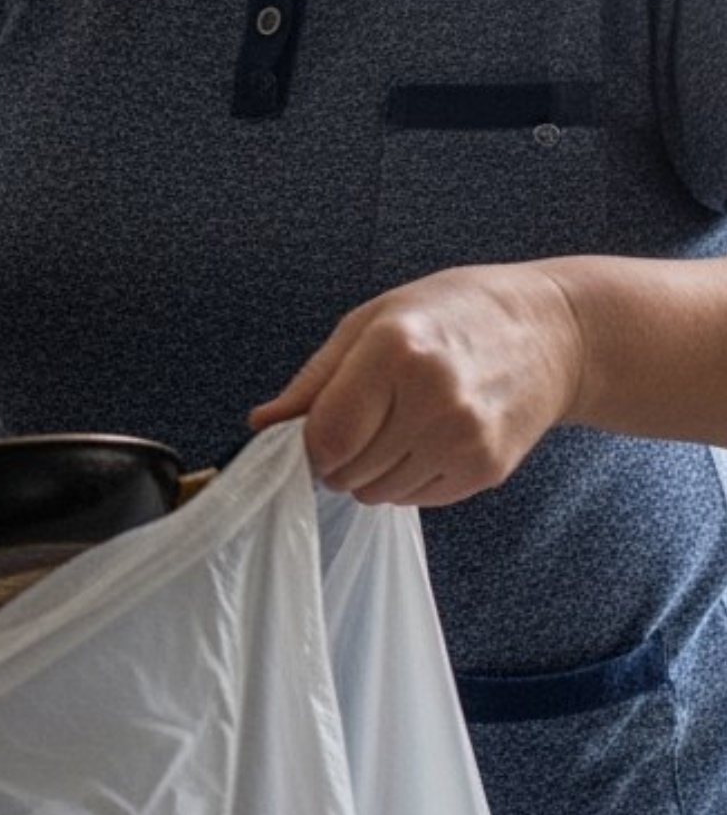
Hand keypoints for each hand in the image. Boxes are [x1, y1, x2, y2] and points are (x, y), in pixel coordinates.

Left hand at [248, 264, 586, 506]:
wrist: (552, 334)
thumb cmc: (452, 315)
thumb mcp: (371, 321)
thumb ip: (315, 379)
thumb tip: (262, 424)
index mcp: (396, 351)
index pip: (327, 436)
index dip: (308, 444)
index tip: (312, 432)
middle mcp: (434, 400)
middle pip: (349, 471)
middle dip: (335, 459)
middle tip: (357, 426)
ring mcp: (466, 440)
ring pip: (379, 493)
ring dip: (369, 472)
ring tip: (393, 428)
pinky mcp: (488, 469)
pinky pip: (417, 498)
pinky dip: (405, 480)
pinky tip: (423, 440)